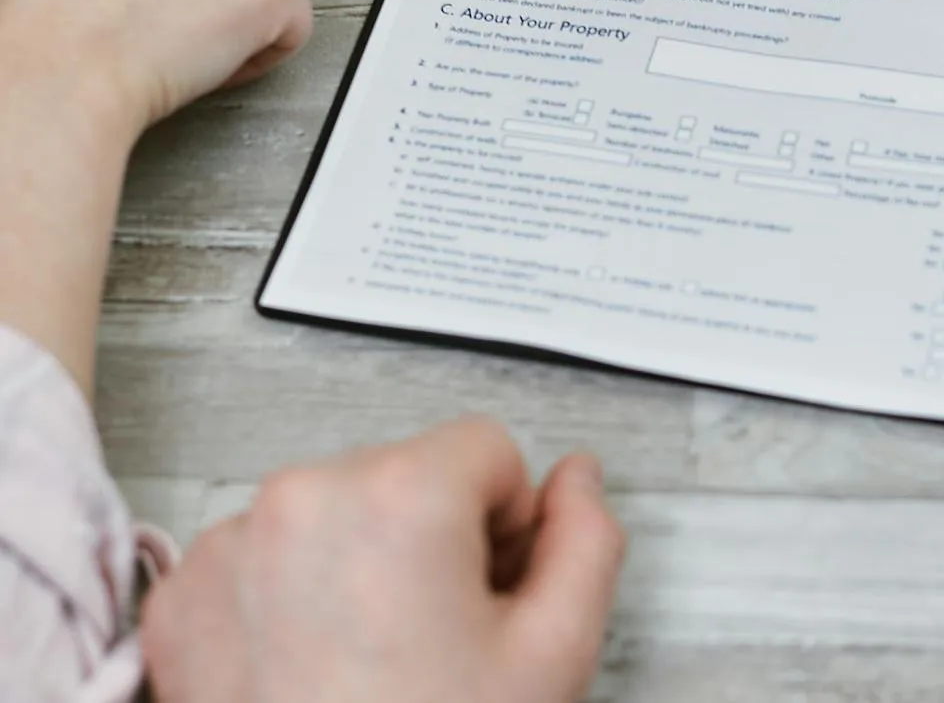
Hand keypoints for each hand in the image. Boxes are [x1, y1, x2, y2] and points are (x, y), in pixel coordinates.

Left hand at [141, 419, 625, 702]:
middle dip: (434, 541)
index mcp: (397, 495)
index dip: (510, 528)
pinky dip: (293, 596)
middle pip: (409, 473)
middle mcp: (300, 499)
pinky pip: (265, 555)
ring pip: (338, 511)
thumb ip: (587, 541)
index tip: (489, 599)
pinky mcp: (180, 599)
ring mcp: (226, 548)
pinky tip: (313, 670)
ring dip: (363, 563)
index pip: (490, 449)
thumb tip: (577, 478)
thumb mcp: (555, 654)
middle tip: (437, 641)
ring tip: (372, 663)